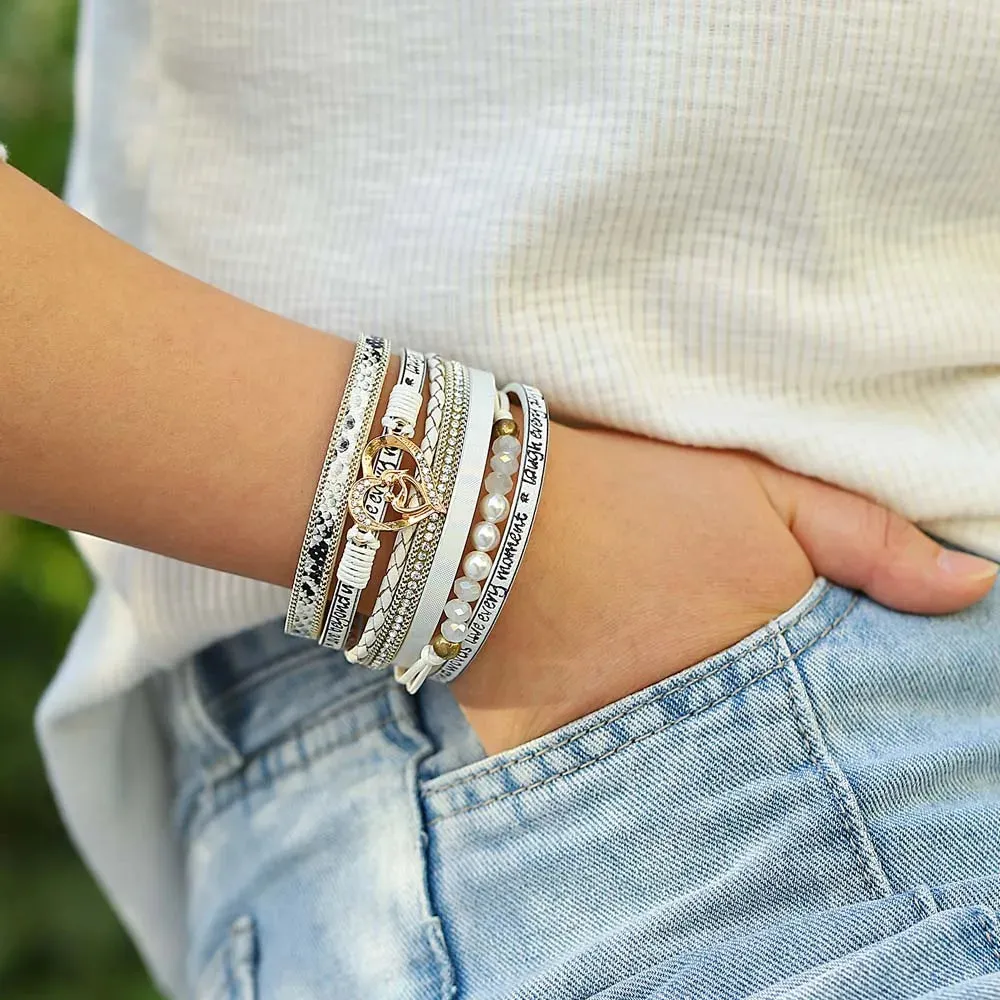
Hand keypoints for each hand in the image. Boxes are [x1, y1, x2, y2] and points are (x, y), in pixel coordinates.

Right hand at [452, 422, 997, 754]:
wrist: (483, 503)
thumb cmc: (631, 489)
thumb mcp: (762, 490)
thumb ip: (871, 543)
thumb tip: (975, 588)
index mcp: (758, 667)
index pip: (832, 734)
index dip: (837, 730)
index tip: (824, 721)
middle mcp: (692, 729)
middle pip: (756, 771)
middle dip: (768, 759)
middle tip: (741, 712)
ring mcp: (614, 753)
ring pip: (677, 792)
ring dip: (691, 774)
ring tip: (668, 720)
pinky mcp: (544, 762)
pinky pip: (592, 793)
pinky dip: (608, 781)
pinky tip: (606, 731)